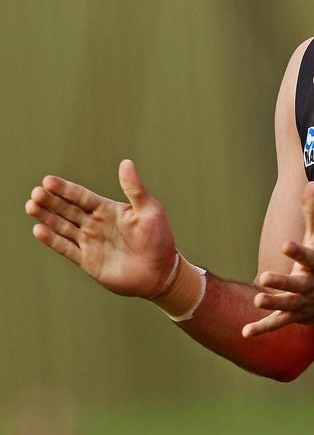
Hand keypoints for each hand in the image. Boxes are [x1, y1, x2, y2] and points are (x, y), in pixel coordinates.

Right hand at [25, 159, 176, 297]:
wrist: (161, 272)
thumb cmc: (159, 238)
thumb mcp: (150, 209)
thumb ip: (135, 188)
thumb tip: (126, 162)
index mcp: (109, 210)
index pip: (82, 196)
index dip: (66, 189)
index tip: (48, 180)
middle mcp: (96, 224)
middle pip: (68, 210)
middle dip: (51, 201)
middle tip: (36, 193)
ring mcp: (91, 243)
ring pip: (63, 227)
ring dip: (47, 217)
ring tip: (31, 206)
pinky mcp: (88, 261)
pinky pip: (67, 248)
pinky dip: (53, 240)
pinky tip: (38, 229)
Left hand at [243, 181, 313, 336]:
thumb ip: (312, 211)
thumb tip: (310, 183)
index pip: (308, 257)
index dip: (297, 251)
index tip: (286, 244)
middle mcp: (311, 285)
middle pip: (296, 285)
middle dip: (282, 282)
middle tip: (264, 277)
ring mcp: (304, 302)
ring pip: (287, 306)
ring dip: (273, 304)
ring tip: (257, 300)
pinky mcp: (296, 316)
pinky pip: (278, 324)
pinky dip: (263, 328)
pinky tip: (245, 332)